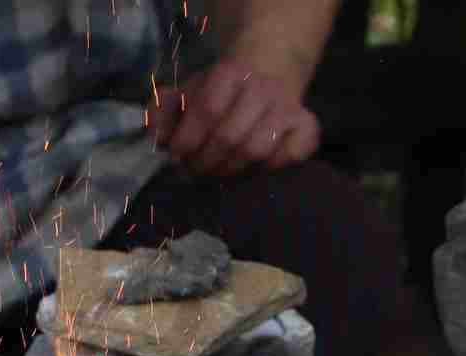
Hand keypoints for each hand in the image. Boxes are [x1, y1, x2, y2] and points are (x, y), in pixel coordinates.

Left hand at [150, 60, 319, 178]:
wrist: (266, 74)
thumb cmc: (220, 92)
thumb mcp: (188, 92)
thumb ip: (164, 110)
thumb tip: (157, 139)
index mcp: (231, 73)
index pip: (208, 109)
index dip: (187, 139)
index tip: (175, 156)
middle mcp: (264, 88)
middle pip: (230, 136)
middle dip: (205, 161)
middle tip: (194, 171)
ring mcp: (289, 107)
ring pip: (257, 150)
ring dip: (231, 170)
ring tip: (217, 172)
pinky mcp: (308, 127)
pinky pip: (290, 156)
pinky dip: (269, 168)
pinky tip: (252, 168)